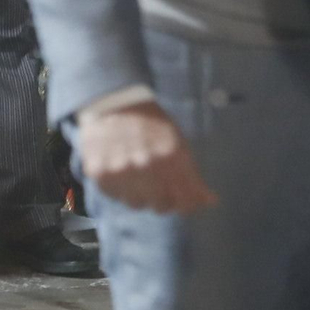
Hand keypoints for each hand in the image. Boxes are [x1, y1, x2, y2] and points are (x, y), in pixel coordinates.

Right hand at [77, 100, 217, 214]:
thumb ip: (193, 176)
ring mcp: (120, 169)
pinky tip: (120, 171)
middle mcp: (145, 165)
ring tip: (136, 176)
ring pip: (135, 203)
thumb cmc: (151, 124)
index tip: (182, 199)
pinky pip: (113, 194)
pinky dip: (118, 187)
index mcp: (170, 156)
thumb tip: (211, 202)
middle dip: (162, 199)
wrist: (112, 103)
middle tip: (157, 185)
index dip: (186, 204)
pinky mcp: (98, 171)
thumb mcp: (178, 144)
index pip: (185, 203)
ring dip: (139, 195)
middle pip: (160, 206)